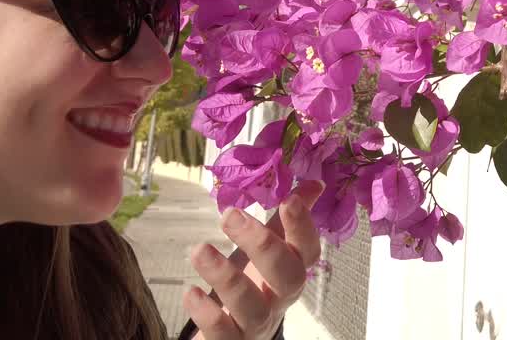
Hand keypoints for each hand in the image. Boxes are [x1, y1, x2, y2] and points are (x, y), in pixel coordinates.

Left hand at [183, 181, 323, 339]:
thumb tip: (315, 182)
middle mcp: (280, 298)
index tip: (288, 199)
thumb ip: (288, 219)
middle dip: (262, 245)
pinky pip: (223, 333)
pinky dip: (207, 313)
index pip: (308, 249)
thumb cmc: (256, 284)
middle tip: (230, 216)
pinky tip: (191, 291)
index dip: (302, 226)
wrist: (238, 334)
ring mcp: (256, 323)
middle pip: (286, 276)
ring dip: (225, 277)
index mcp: (292, 270)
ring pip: (251, 306)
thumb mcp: (273, 249)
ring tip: (199, 249)